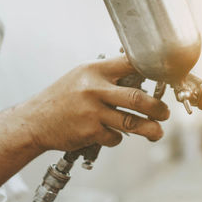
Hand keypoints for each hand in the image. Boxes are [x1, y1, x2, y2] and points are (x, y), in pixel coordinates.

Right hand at [17, 56, 169, 151]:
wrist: (34, 121)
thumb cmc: (62, 97)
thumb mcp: (82, 76)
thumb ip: (108, 75)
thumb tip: (141, 75)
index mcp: (95, 71)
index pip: (130, 64)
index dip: (151, 69)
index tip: (166, 76)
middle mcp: (94, 89)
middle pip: (136, 98)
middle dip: (157, 107)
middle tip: (166, 113)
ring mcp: (92, 111)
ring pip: (131, 121)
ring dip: (149, 129)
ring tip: (157, 132)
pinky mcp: (89, 131)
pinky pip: (115, 136)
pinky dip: (117, 137)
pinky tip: (111, 133)